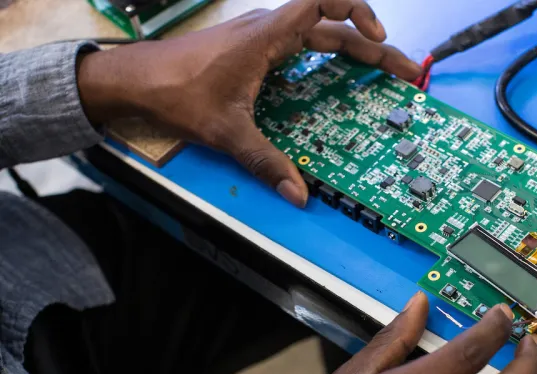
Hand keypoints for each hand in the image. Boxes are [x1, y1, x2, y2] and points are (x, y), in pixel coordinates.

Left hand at [76, 0, 422, 206]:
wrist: (133, 81)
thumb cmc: (173, 91)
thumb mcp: (226, 130)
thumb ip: (265, 161)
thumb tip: (297, 191)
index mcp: (268, 35)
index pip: (324, 2)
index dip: (359, 14)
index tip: (380, 41)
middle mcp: (268, 30)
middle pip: (332, 28)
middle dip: (371, 49)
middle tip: (403, 74)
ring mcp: (259, 39)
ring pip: (316, 37)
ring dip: (349, 53)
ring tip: (376, 76)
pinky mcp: (250, 51)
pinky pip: (297, 48)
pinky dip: (321, 61)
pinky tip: (329, 83)